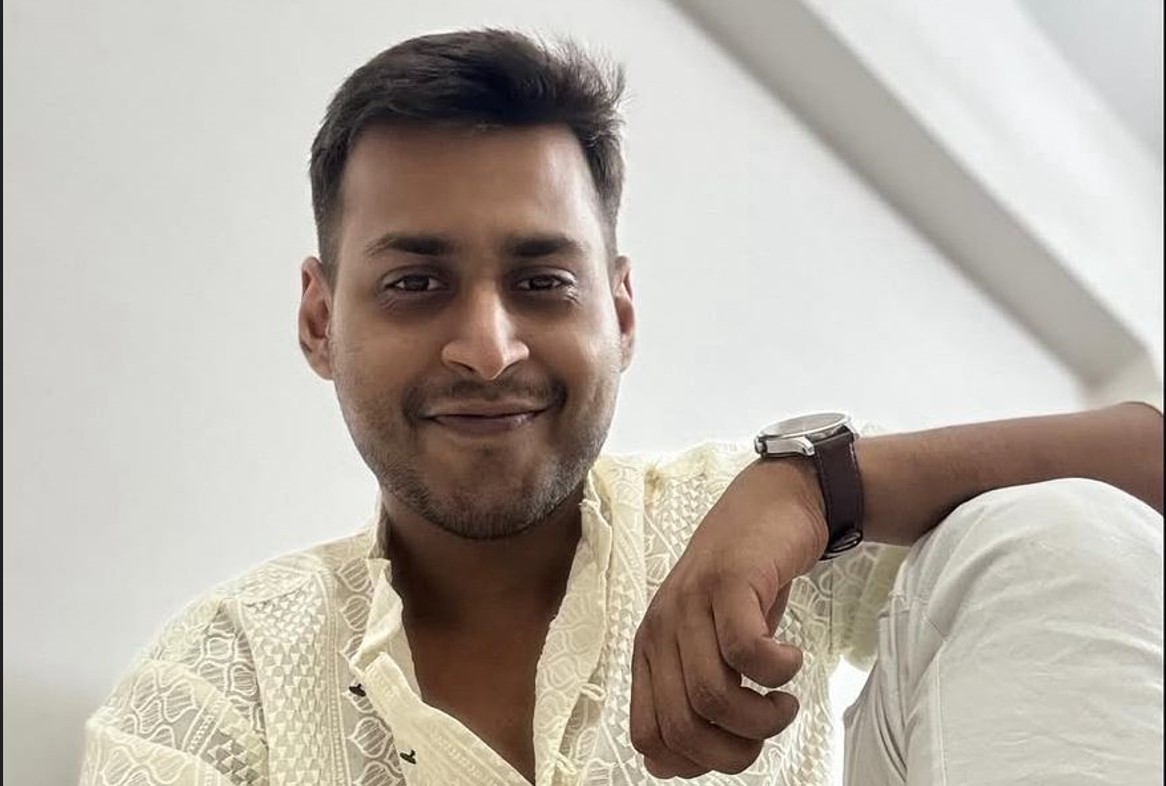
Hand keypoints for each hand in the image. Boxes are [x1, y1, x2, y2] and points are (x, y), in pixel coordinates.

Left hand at [629, 458, 827, 777]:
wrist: (773, 504)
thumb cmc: (746, 583)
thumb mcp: (708, 642)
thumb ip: (687, 694)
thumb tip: (667, 767)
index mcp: (650, 651)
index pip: (649, 736)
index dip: (695, 761)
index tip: (736, 746)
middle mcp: (661, 629)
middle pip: (683, 726)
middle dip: (735, 750)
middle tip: (769, 727)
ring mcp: (691, 603)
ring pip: (714, 696)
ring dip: (762, 717)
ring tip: (785, 700)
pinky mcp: (728, 582)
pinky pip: (746, 651)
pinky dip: (777, 671)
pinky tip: (791, 658)